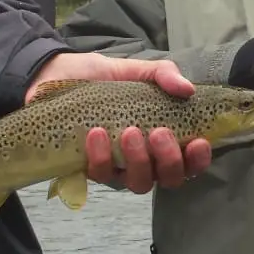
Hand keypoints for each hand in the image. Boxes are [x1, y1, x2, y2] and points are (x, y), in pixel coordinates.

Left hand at [26, 52, 208, 192]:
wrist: (54, 76)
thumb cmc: (101, 77)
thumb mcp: (136, 69)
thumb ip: (163, 75)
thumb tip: (187, 89)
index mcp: (163, 137)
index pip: (190, 160)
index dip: (199, 158)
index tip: (199, 141)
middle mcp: (146, 158)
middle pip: (169, 179)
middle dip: (169, 160)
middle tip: (159, 133)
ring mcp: (119, 167)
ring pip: (139, 183)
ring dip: (139, 161)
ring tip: (129, 132)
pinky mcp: (91, 169)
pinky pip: (102, 174)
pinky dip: (102, 156)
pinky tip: (96, 133)